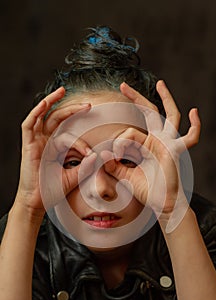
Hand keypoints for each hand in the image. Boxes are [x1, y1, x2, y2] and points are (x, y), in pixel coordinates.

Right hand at [15, 87, 94, 212]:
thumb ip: (84, 166)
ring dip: (52, 102)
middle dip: (72, 109)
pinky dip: (36, 113)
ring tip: (62, 91)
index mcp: (55, 147)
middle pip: (58, 118)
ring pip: (43, 116)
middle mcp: (45, 141)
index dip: (82, 143)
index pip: (69, 135)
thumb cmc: (52, 190)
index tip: (91, 154)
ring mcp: (36, 142)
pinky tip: (45, 103)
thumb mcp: (73, 176)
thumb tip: (96, 156)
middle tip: (88, 104)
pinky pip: (29, 125)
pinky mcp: (28, 145)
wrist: (38, 202)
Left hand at [102, 80, 200, 217]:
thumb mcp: (125, 176)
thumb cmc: (147, 190)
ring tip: (160, 83)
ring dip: (166, 99)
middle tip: (123, 85)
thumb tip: (102, 154)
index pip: (130, 131)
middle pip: (149, 112)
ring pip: (169, 116)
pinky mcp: (176, 151)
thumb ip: (113, 166)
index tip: (115, 155)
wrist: (161, 204)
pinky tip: (194, 112)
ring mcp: (169, 143)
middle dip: (136, 98)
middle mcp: (158, 139)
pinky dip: (195, 126)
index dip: (120, 141)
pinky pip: (191, 137)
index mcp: (145, 144)